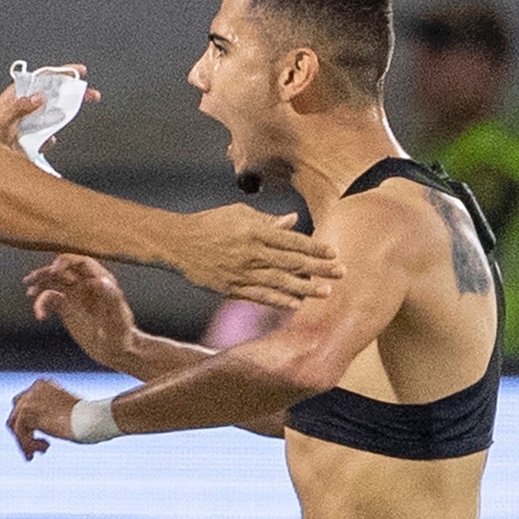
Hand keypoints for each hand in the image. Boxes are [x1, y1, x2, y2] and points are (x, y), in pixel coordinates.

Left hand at [0, 71, 94, 142]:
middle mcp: (24, 107)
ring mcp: (29, 123)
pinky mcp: (31, 140)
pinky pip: (47, 136)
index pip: (40, 79)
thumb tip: (39, 97)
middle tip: (91, 93)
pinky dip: (50, 138)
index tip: (78, 71)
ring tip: (80, 110)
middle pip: (52, 94)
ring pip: (53, 114)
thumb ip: (17, 108)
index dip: (59, 72)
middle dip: (72, 92)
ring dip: (67, 112)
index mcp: (15, 97)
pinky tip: (49, 140)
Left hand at [7, 378, 81, 460]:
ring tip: (42, 451)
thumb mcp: (64, 410)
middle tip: (35, 449)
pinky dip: (28, 444)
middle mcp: (33, 389)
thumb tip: (32, 428)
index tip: (39, 437)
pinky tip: (45, 449)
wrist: (92, 418)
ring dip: (26, 442)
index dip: (27, 423)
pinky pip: (20, 433)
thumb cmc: (87, 418)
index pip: (23, 403)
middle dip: (23, 433)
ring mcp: (29, 400)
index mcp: (42, 385)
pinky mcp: (28, 413)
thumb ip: (46, 413)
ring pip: (15, 425)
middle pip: (16, 414)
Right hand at [25, 253, 137, 367]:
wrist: (115, 350)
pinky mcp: (66, 308)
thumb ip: (112, 298)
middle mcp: (86, 285)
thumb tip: (99, 281)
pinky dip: (42, 305)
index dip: (66, 263)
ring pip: (53, 283)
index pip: (81, 263)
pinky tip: (40, 316)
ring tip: (29, 293)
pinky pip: (50, 300)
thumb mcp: (119, 318)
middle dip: (46, 272)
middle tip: (31, 279)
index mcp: (100, 281)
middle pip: (62, 270)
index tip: (55, 271)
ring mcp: (75, 296)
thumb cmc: (121, 334)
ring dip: (40, 285)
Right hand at [173, 203, 339, 308]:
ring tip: (326, 293)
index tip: (334, 253)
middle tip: (342, 273)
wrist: (176, 242)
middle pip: (292, 263)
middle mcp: (251, 253)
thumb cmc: (209, 223)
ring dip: (305, 288)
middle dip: (319, 269)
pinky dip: (278, 301)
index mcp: (255, 232)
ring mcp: (241, 272)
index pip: (293, 241)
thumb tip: (293, 222)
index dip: (315, 248)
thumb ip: (267, 221)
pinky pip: (259, 296)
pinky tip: (295, 304)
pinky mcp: (230, 287)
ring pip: (280, 283)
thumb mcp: (238, 214)